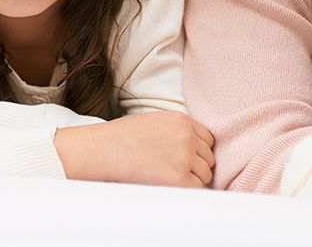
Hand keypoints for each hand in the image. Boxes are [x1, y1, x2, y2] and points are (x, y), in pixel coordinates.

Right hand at [54, 111, 214, 186]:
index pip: (207, 139)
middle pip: (208, 158)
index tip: (184, 160)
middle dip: (195, 167)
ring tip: (165, 178)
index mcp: (181, 121)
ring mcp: (185, 157)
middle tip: (172, 172)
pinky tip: (167, 186)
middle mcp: (187, 136)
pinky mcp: (180, 177)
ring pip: (205, 175)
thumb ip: (176, 132)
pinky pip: (196, 189)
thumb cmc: (121, 138)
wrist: (103, 150)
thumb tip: (194, 151)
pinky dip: (185, 191)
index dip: (197, 152)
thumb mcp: (153, 123)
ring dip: (191, 180)